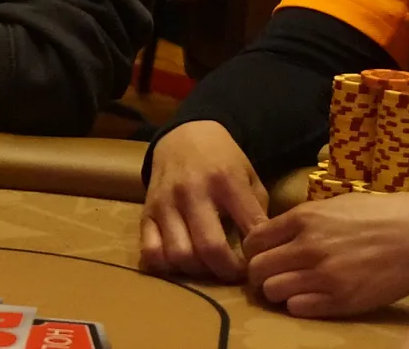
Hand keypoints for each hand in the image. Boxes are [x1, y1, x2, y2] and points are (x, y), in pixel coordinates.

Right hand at [139, 121, 268, 280]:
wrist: (185, 135)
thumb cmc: (223, 161)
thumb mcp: (249, 177)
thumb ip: (257, 212)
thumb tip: (261, 253)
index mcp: (226, 181)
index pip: (249, 229)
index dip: (257, 255)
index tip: (257, 261)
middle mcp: (193, 191)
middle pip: (210, 248)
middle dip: (227, 271)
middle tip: (235, 272)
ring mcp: (165, 202)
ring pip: (179, 255)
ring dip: (198, 271)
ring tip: (209, 266)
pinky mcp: (147, 212)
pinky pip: (150, 251)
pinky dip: (166, 266)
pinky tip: (181, 261)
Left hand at [244, 188, 408, 317]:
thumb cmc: (378, 215)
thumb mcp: (331, 206)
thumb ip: (299, 221)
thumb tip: (272, 236)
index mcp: (303, 218)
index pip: (253, 241)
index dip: (253, 251)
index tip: (262, 256)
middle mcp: (308, 247)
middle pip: (258, 268)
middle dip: (259, 274)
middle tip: (273, 276)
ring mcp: (324, 276)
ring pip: (273, 291)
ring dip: (277, 292)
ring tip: (292, 288)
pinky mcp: (341, 301)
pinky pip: (298, 308)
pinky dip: (298, 305)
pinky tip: (311, 297)